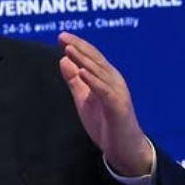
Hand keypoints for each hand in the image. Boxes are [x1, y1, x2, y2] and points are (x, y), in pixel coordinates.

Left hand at [58, 32, 152, 176]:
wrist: (124, 148)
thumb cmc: (105, 123)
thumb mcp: (84, 99)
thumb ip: (75, 81)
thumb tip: (63, 60)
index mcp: (105, 78)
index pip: (90, 58)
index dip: (77, 46)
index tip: (61, 36)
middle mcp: (114, 81)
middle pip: (95, 60)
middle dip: (79, 47)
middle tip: (63, 36)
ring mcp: (117, 93)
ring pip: (100, 72)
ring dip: (84, 60)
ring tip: (69, 49)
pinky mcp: (118, 107)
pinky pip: (104, 91)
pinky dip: (93, 81)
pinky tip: (82, 72)